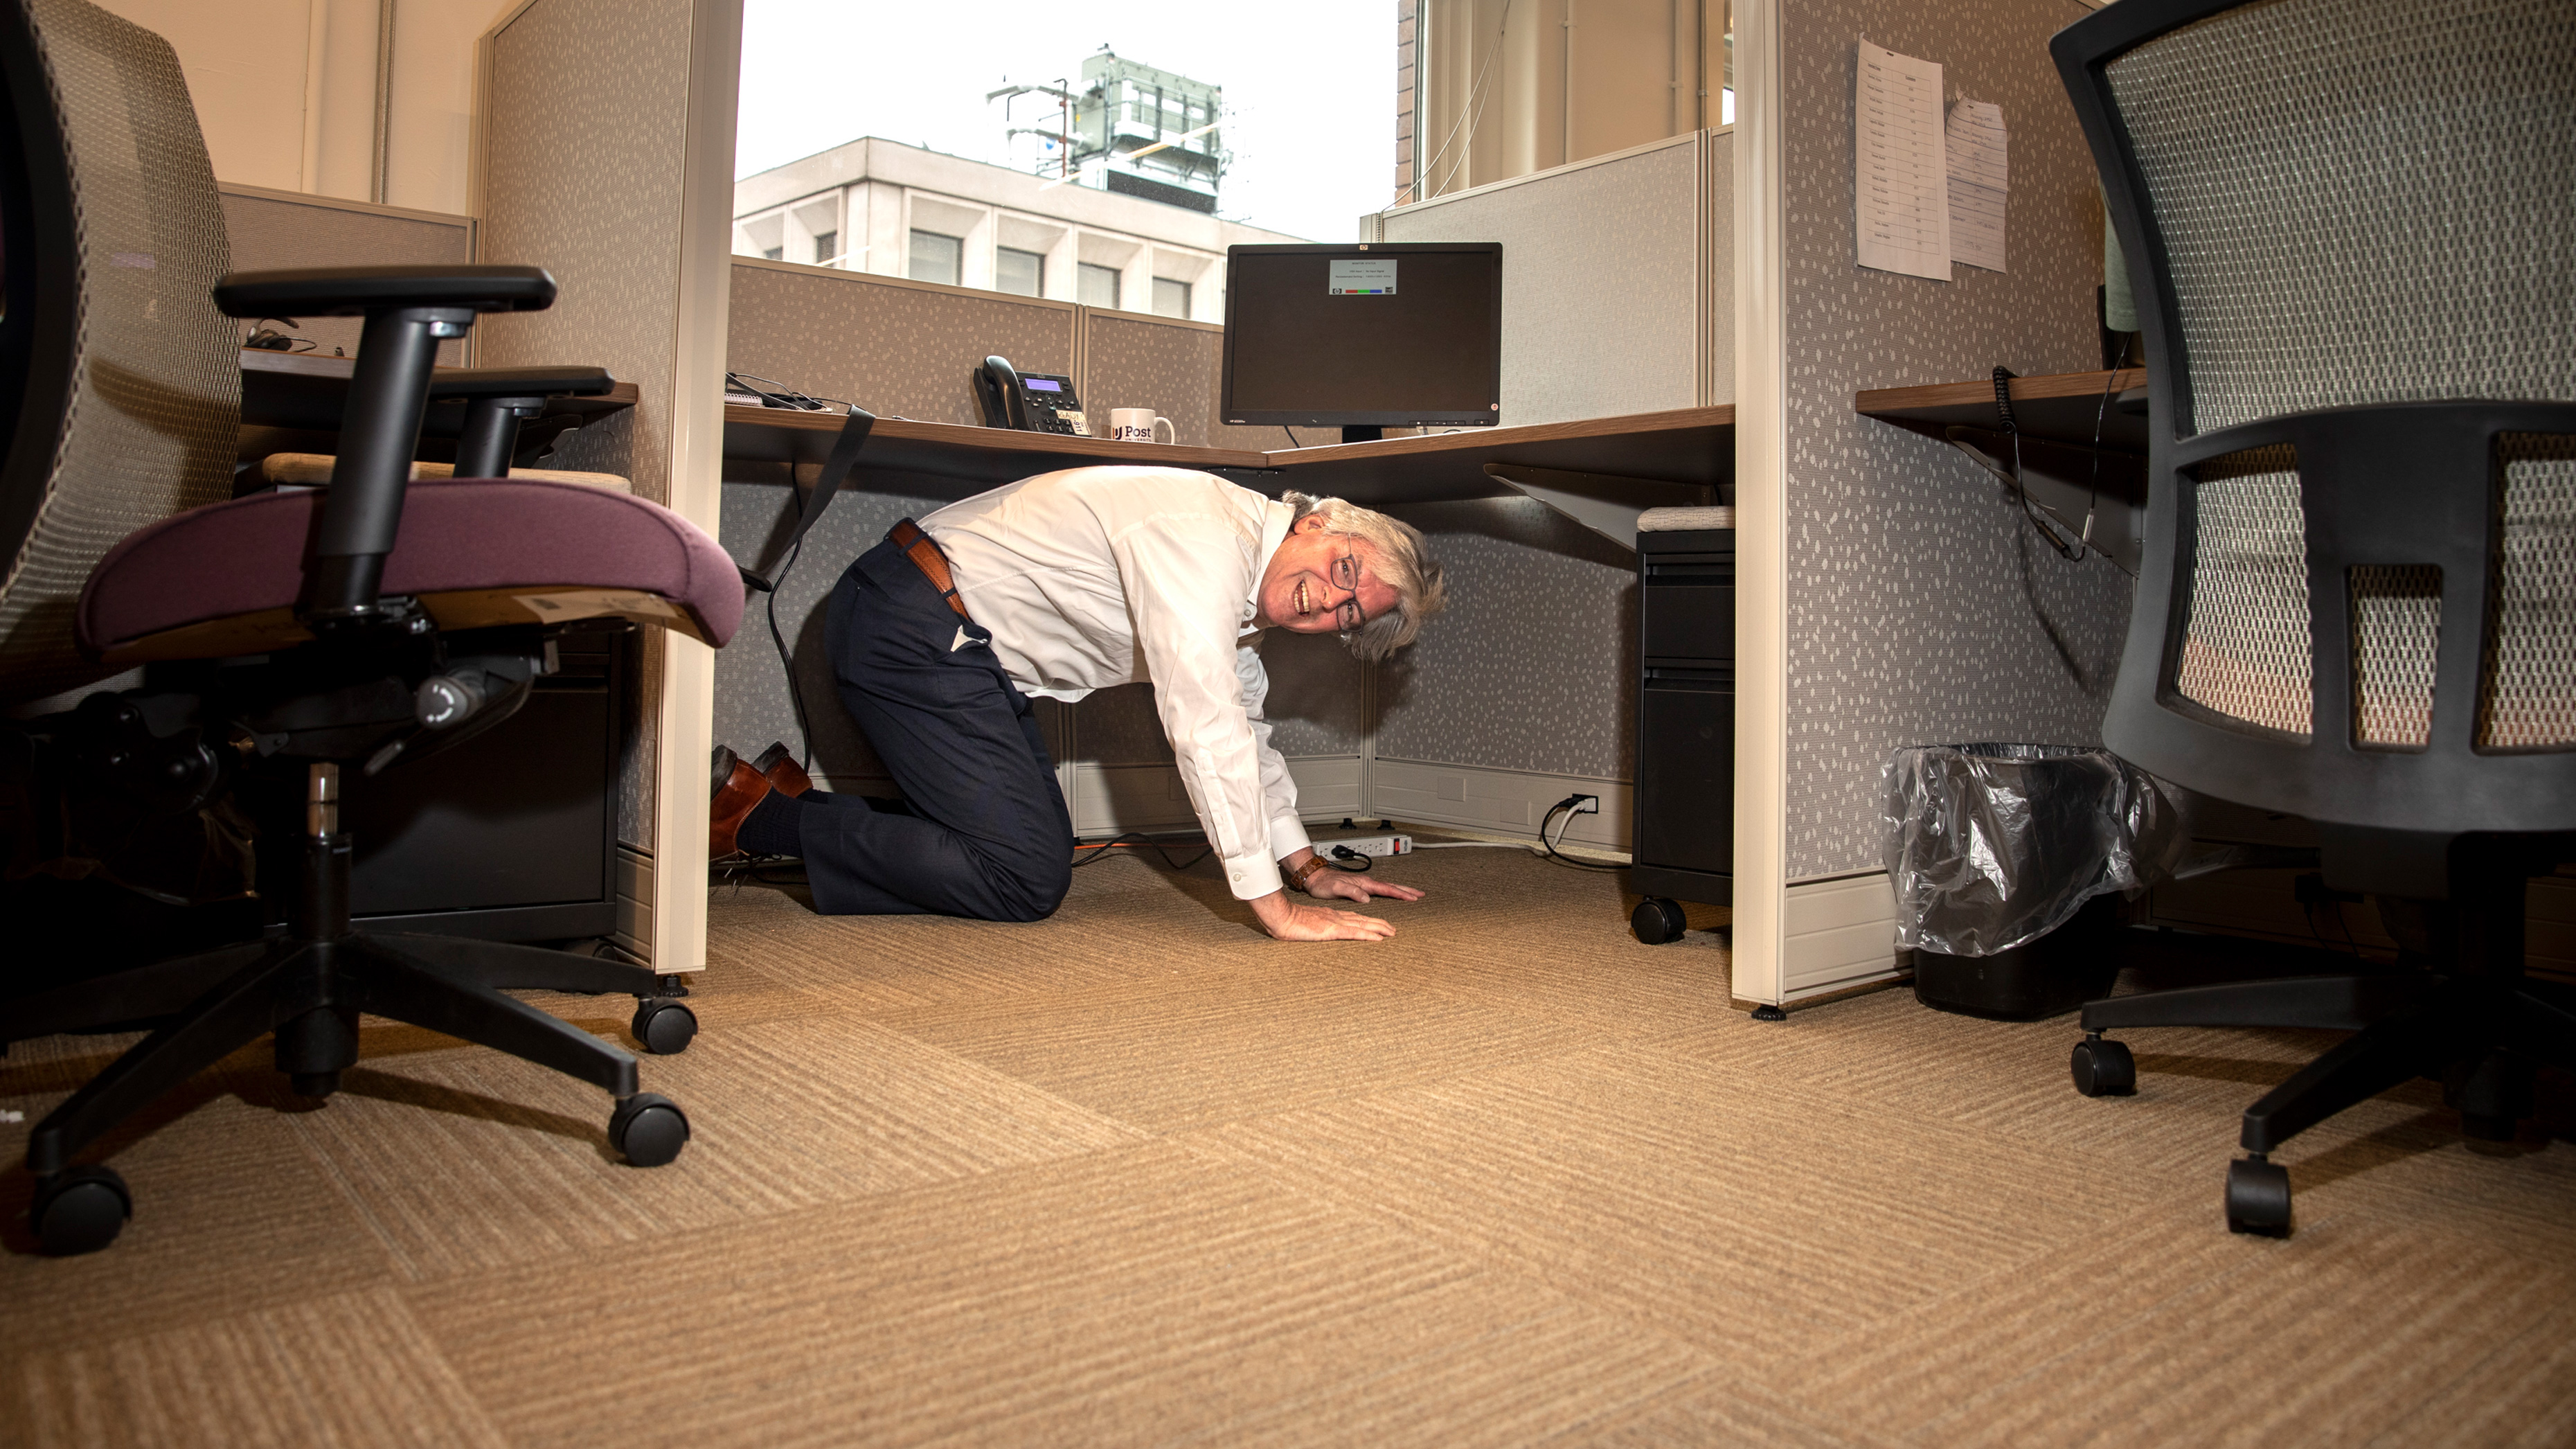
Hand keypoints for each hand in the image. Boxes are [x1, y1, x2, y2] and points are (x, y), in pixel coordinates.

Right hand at [1248, 889, 1395, 940]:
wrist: (1281, 916)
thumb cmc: (1288, 921)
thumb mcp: (1305, 924)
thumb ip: (1315, 927)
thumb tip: (1318, 932)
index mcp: (1330, 916)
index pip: (1354, 918)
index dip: (1369, 921)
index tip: (1379, 925)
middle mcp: (1336, 917)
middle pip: (1363, 920)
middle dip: (1380, 924)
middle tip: (1393, 930)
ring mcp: (1335, 923)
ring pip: (1363, 924)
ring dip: (1379, 928)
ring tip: (1392, 933)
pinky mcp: (1332, 930)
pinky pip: (1354, 933)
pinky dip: (1368, 935)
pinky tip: (1378, 938)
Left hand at [1305, 867, 1424, 908]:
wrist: (1315, 878)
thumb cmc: (1324, 884)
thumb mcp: (1336, 889)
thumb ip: (1352, 892)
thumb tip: (1367, 898)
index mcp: (1363, 883)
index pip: (1387, 889)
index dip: (1401, 894)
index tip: (1413, 897)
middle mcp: (1366, 883)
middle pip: (1391, 886)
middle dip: (1406, 890)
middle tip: (1420, 894)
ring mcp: (1364, 884)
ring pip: (1387, 887)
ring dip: (1400, 890)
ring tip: (1411, 893)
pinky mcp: (1360, 887)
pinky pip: (1380, 889)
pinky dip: (1390, 891)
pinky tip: (1392, 894)